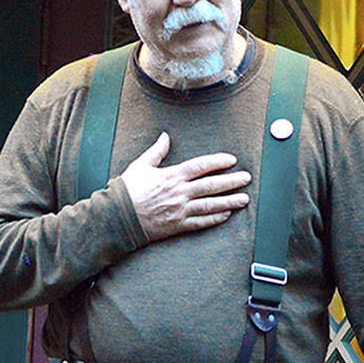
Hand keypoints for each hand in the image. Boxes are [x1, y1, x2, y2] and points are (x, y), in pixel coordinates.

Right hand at [118, 132, 250, 241]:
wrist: (117, 217)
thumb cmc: (127, 190)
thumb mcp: (140, 165)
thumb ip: (156, 151)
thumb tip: (165, 136)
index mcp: (172, 176)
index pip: (201, 166)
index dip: (218, 162)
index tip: (232, 160)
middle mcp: (179, 193)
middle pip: (211, 185)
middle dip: (232, 182)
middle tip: (247, 178)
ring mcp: (180, 211)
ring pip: (210, 205)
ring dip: (229, 201)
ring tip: (244, 198)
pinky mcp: (177, 226)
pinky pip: (201, 222)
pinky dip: (215, 219)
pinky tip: (226, 215)